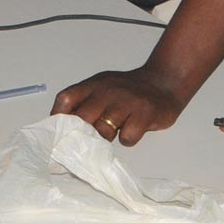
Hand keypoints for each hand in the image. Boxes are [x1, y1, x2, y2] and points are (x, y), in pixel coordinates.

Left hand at [53, 66, 189, 146]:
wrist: (164, 82)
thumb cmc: (129, 91)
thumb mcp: (103, 88)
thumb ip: (85, 102)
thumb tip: (64, 127)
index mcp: (93, 85)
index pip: (66, 99)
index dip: (58, 117)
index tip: (59, 133)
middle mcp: (107, 92)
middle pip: (83, 118)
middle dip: (83, 134)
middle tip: (89, 141)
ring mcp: (126, 102)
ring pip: (103, 131)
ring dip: (106, 138)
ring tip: (116, 131)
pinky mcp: (144, 114)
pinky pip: (127, 138)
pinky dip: (128, 140)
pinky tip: (133, 130)